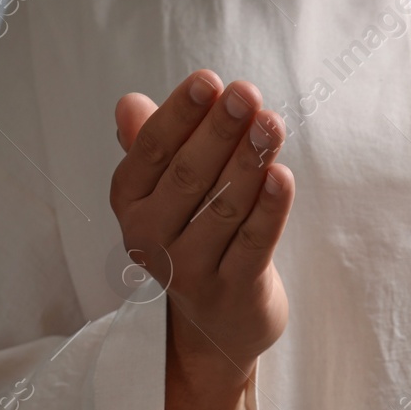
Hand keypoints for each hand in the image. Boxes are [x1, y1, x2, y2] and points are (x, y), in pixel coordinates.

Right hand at [109, 70, 295, 409]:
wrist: (216, 327)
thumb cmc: (194, 237)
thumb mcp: (165, 194)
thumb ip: (150, 147)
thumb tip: (128, 105)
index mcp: (130, 203)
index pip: (153, 151)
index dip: (181, 115)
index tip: (211, 81)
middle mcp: (151, 238)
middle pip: (188, 176)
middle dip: (220, 132)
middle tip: (247, 93)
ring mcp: (190, 269)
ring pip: (223, 207)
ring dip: (249, 162)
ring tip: (273, 124)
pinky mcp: (233, 291)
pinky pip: (254, 244)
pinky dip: (269, 209)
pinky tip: (281, 177)